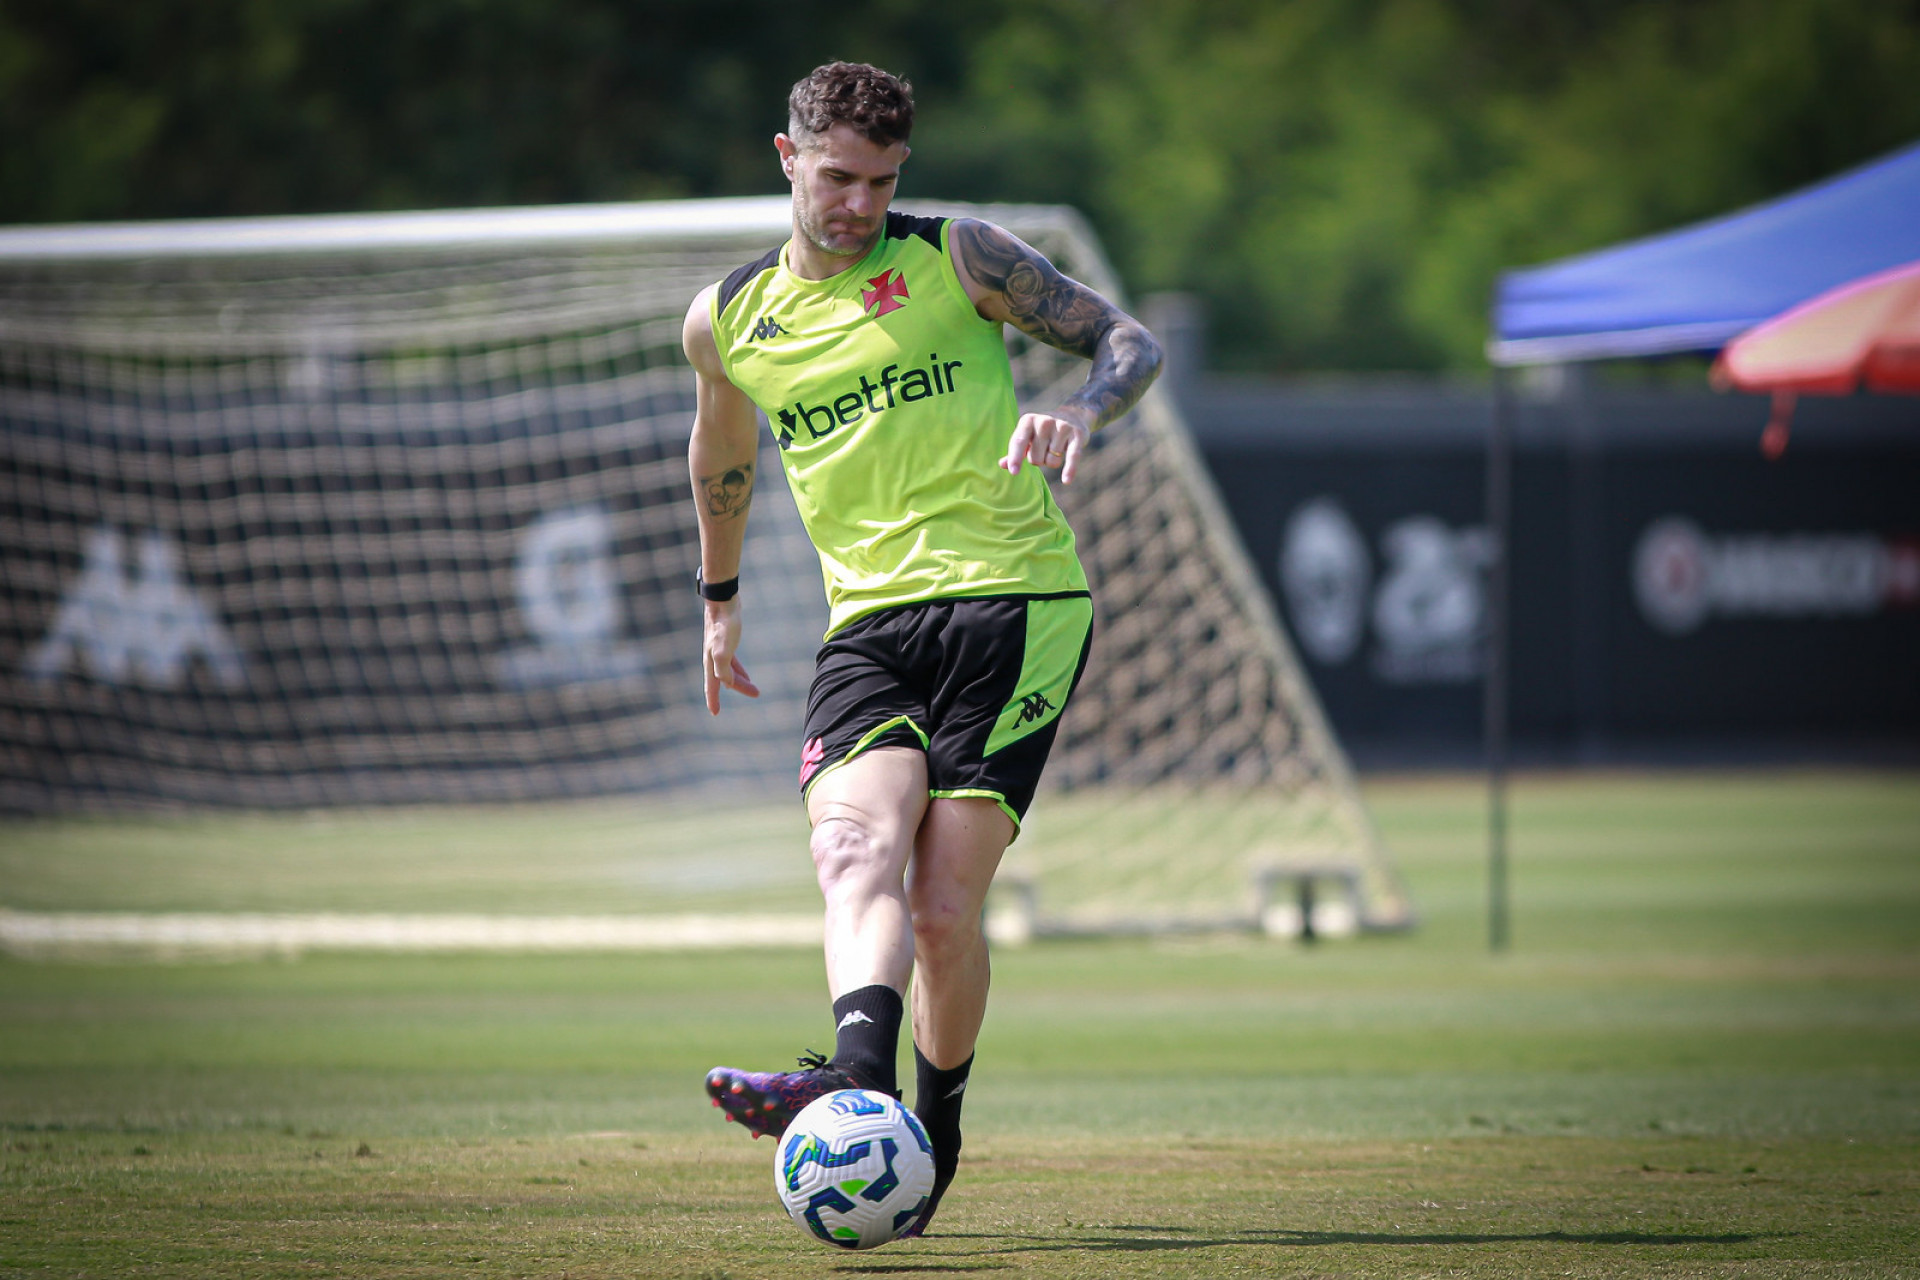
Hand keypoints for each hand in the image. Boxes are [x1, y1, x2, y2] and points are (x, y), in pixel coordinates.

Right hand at [702, 598, 760, 714]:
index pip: (712, 686)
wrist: (723, 601)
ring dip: (741, 680)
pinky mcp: (727, 641)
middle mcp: (713, 658)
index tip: (715, 713)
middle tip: (756, 693)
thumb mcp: (724, 648)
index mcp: (711, 662)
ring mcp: (719, 650)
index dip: (713, 700)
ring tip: (754, 689)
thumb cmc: (724, 624)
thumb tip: (727, 683)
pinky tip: (745, 674)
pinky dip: (739, 670)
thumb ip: (724, 668)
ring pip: (730, 672)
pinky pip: (732, 662)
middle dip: (740, 688)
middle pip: (726, 680)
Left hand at [1000, 410, 1090, 484]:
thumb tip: (1003, 465)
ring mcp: (1061, 427)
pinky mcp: (1077, 435)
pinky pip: (1072, 457)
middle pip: (1035, 458)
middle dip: (1039, 460)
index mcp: (1028, 421)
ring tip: (1055, 450)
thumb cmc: (1043, 431)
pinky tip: (1066, 480)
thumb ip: (1016, 451)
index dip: (1015, 458)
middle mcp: (1044, 421)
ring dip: (1052, 462)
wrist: (1072, 416)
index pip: (1018, 442)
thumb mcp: (1028, 437)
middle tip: (1044, 450)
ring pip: (1052, 462)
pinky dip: (1069, 469)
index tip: (1013, 471)